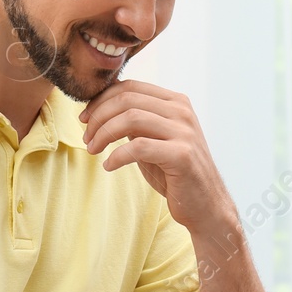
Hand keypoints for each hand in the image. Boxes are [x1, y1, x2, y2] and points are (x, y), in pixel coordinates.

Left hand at [80, 81, 231, 233]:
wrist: (205, 204)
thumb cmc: (175, 172)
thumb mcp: (154, 139)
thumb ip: (136, 122)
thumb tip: (101, 108)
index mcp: (176, 102)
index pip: (130, 87)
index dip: (101, 100)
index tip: (85, 117)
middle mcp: (182, 112)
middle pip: (127, 99)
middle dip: (99, 116)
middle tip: (86, 137)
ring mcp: (184, 132)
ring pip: (131, 118)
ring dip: (104, 134)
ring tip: (93, 150)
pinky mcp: (182, 155)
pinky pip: (138, 147)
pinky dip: (117, 155)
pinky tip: (109, 165)